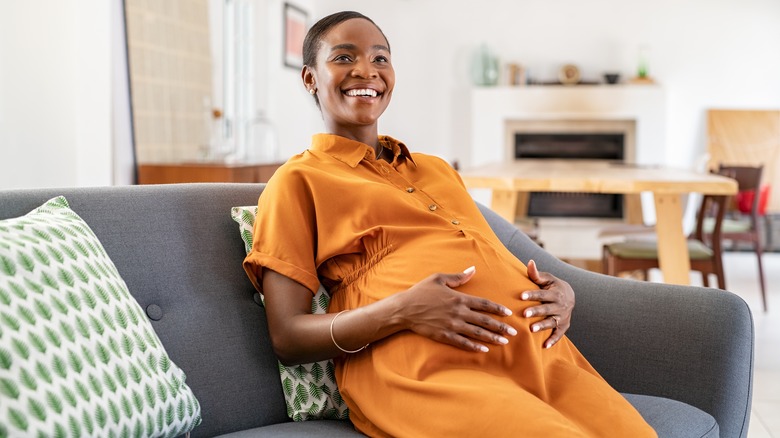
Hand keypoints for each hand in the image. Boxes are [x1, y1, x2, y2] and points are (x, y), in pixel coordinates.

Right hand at [400, 267, 516, 352]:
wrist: (404, 309)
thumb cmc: (421, 292)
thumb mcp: (439, 279)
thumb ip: (458, 276)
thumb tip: (473, 269)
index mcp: (459, 298)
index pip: (484, 304)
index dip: (498, 309)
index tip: (508, 313)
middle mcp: (458, 313)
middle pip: (484, 321)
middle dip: (500, 327)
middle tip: (514, 333)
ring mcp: (452, 325)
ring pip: (476, 333)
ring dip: (492, 338)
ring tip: (504, 342)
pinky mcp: (444, 335)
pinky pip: (463, 342)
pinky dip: (474, 347)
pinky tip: (484, 350)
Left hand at [520, 260, 573, 348]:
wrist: (569, 296)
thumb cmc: (552, 286)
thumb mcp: (547, 279)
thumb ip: (537, 274)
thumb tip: (529, 262)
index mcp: (556, 292)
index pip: (542, 294)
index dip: (532, 294)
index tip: (521, 296)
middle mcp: (560, 305)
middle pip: (547, 309)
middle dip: (536, 311)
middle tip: (524, 314)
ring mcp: (562, 317)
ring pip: (552, 322)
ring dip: (542, 326)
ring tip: (531, 329)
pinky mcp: (563, 326)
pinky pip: (559, 334)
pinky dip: (553, 340)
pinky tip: (544, 346)